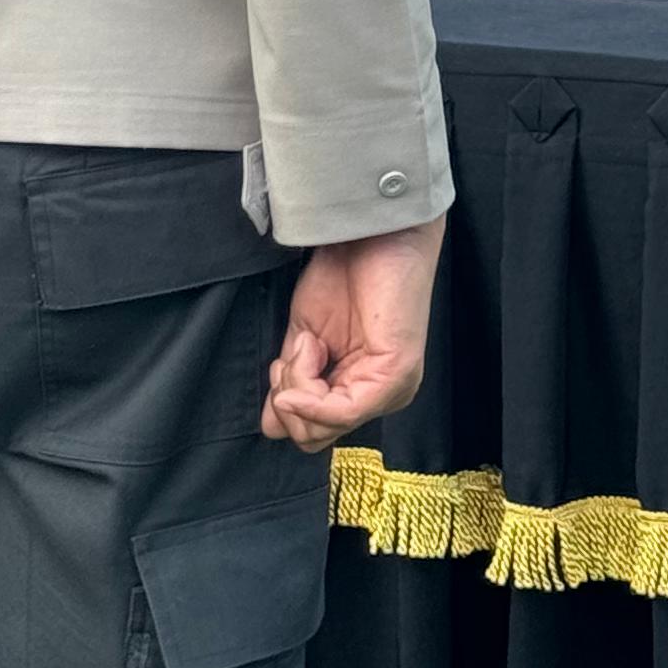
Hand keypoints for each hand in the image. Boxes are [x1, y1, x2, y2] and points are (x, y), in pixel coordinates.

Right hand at [262, 216, 444, 450]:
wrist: (372, 229)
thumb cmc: (345, 272)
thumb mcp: (305, 334)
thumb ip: (292, 378)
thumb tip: (272, 423)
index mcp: (357, 388)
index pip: (308, 433)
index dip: (283, 402)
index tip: (283, 358)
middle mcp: (376, 397)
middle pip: (311, 438)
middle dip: (288, 396)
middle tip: (297, 348)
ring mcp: (390, 390)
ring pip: (322, 428)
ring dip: (298, 383)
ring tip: (310, 339)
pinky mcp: (395, 376)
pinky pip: (343, 411)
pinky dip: (312, 392)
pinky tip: (307, 351)